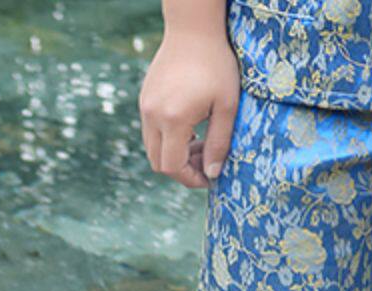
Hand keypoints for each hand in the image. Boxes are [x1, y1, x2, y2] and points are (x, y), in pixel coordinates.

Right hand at [138, 32, 239, 187]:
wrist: (193, 31)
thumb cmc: (217, 67)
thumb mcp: (226, 107)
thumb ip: (219, 143)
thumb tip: (212, 174)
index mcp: (173, 119)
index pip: (172, 166)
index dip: (191, 179)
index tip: (210, 178)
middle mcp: (152, 115)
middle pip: (158, 161)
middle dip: (183, 169)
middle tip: (208, 161)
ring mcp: (144, 106)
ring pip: (152, 147)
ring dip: (175, 153)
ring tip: (202, 143)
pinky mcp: (144, 98)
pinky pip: (151, 130)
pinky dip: (168, 138)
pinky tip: (192, 127)